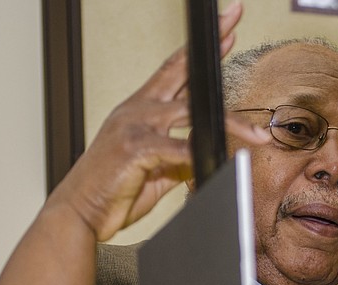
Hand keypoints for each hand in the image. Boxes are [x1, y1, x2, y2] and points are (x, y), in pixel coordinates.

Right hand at [52, 1, 269, 240]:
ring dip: (230, 124)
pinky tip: (222, 159)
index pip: (174, 70)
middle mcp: (137, 109)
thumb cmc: (113, 191)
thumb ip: (180, 156)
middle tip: (235, 17)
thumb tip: (207, 154)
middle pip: (182, 69)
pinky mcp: (135, 147)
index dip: (201, 51)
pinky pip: (178, 147)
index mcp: (140, 109)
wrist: (79, 213)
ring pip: (192, 112)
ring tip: (258, 136)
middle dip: (212, 45)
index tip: (224, 31)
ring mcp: (134, 125)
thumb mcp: (156, 170)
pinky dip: (201, 155)